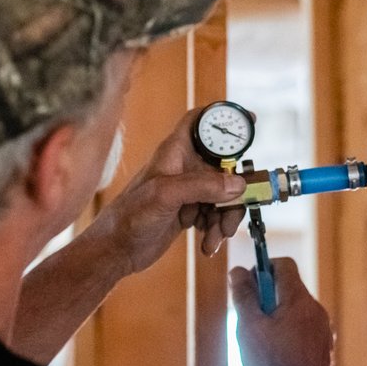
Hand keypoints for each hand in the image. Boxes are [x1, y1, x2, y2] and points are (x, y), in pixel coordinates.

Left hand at [86, 109, 247, 275]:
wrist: (116, 250)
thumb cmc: (129, 216)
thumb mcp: (165, 195)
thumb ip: (202, 186)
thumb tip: (237, 184)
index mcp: (175, 152)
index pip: (201, 122)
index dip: (224, 115)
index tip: (249, 120)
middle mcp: (184, 167)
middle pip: (225, 165)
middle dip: (236, 189)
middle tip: (235, 208)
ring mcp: (189, 190)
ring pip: (224, 194)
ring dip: (226, 217)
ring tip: (216, 235)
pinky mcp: (190, 211)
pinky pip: (216, 215)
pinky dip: (217, 229)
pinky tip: (207, 244)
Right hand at [229, 257, 334, 365]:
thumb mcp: (249, 327)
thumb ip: (243, 296)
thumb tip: (238, 271)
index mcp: (299, 300)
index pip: (283, 265)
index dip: (262, 268)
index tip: (247, 287)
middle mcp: (316, 311)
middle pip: (288, 288)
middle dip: (265, 298)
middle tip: (249, 320)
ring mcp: (322, 330)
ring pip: (294, 311)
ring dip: (275, 318)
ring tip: (260, 345)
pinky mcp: (323, 349)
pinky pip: (302, 330)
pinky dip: (286, 335)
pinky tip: (274, 358)